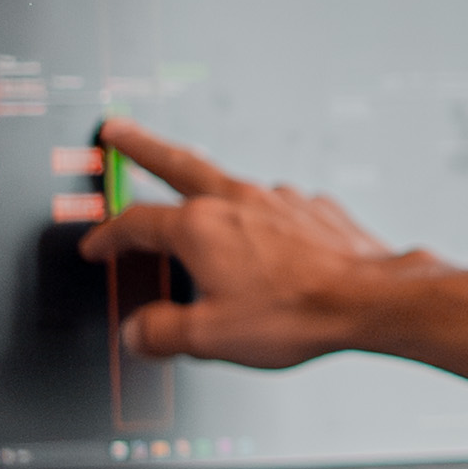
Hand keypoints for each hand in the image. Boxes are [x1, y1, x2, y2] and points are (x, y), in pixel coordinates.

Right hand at [77, 118, 434, 367]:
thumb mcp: (211, 337)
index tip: (97, 246)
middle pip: (177, 165)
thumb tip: (138, 332)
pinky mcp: (316, 209)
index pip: (136, 224)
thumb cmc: (296, 313)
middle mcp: (238, 201)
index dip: (109, 236)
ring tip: (199, 195)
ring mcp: (280, 199)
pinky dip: (263, 219)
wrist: (370, 298)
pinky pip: (277, 209)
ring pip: (231, 186)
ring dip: (208, 189)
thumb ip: (164, 333)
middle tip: (119, 131)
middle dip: (142, 148)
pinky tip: (269, 239)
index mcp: (200, 228)